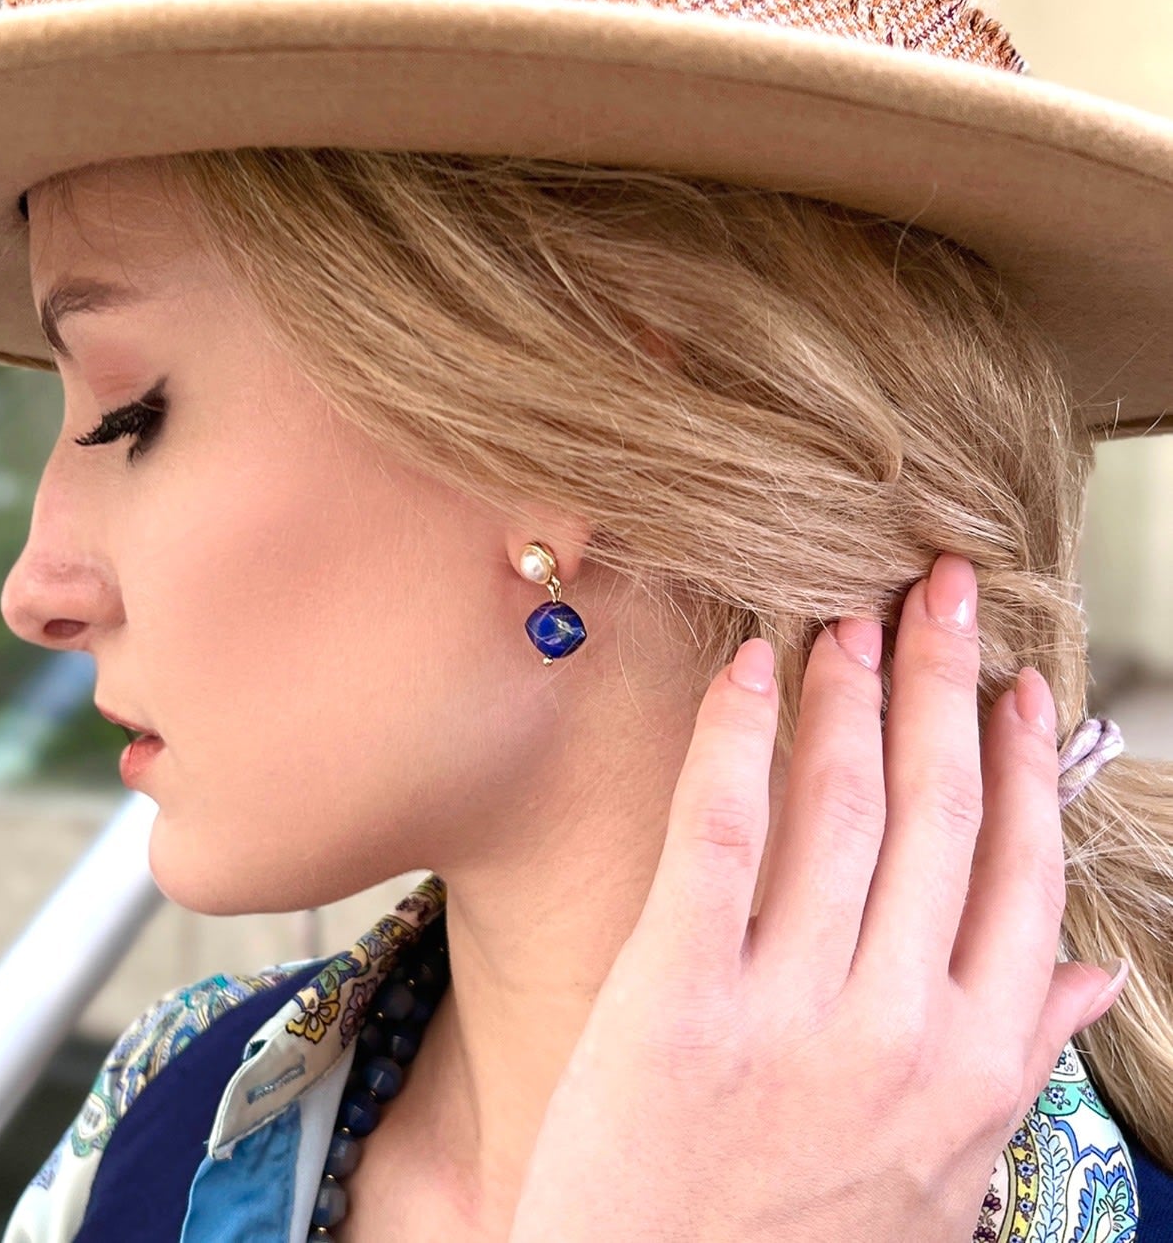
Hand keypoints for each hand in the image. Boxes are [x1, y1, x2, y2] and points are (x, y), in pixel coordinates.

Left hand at [508, 552, 1129, 1242]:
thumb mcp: (942, 1180)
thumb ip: (1017, 1065)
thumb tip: (1088, 974)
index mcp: (974, 1064)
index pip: (1019, 873)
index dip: (1019, 762)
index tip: (1015, 682)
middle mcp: (902, 1027)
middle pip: (938, 813)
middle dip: (945, 683)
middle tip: (944, 588)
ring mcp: (792, 1010)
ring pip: (840, 806)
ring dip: (853, 693)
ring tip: (857, 616)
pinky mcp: (679, 997)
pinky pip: (720, 833)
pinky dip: (738, 738)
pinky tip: (753, 667)